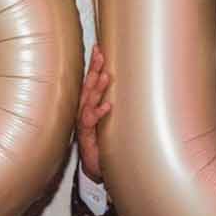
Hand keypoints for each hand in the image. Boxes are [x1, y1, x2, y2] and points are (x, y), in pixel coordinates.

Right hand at [77, 45, 112, 181]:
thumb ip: (115, 105)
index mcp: (89, 105)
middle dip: (93, 69)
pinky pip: (91, 122)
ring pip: (88, 101)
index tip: (99, 48)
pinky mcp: (87, 136)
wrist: (96, 167)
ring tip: (105, 75)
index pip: (91, 81)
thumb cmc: (103, 141)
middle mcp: (84, 111)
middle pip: (88, 86)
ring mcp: (84, 123)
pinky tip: (107, 106)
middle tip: (100, 54)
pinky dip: (99, 113)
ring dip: (97, 88)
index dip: (94, 65)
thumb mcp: (111, 120)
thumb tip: (131, 88)